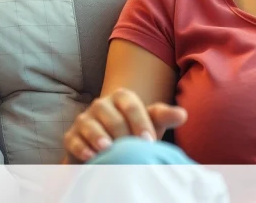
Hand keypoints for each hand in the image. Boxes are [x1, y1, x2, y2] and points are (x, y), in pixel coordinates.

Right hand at [62, 88, 187, 163]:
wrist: (111, 145)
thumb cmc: (135, 130)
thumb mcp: (152, 123)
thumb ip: (166, 116)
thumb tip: (183, 114)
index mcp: (123, 97)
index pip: (132, 106)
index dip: (140, 123)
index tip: (148, 141)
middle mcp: (102, 104)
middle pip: (112, 117)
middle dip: (123, 134)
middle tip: (132, 150)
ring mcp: (85, 119)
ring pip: (91, 126)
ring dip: (100, 138)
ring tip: (109, 149)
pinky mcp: (72, 135)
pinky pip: (75, 140)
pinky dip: (83, 148)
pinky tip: (92, 157)